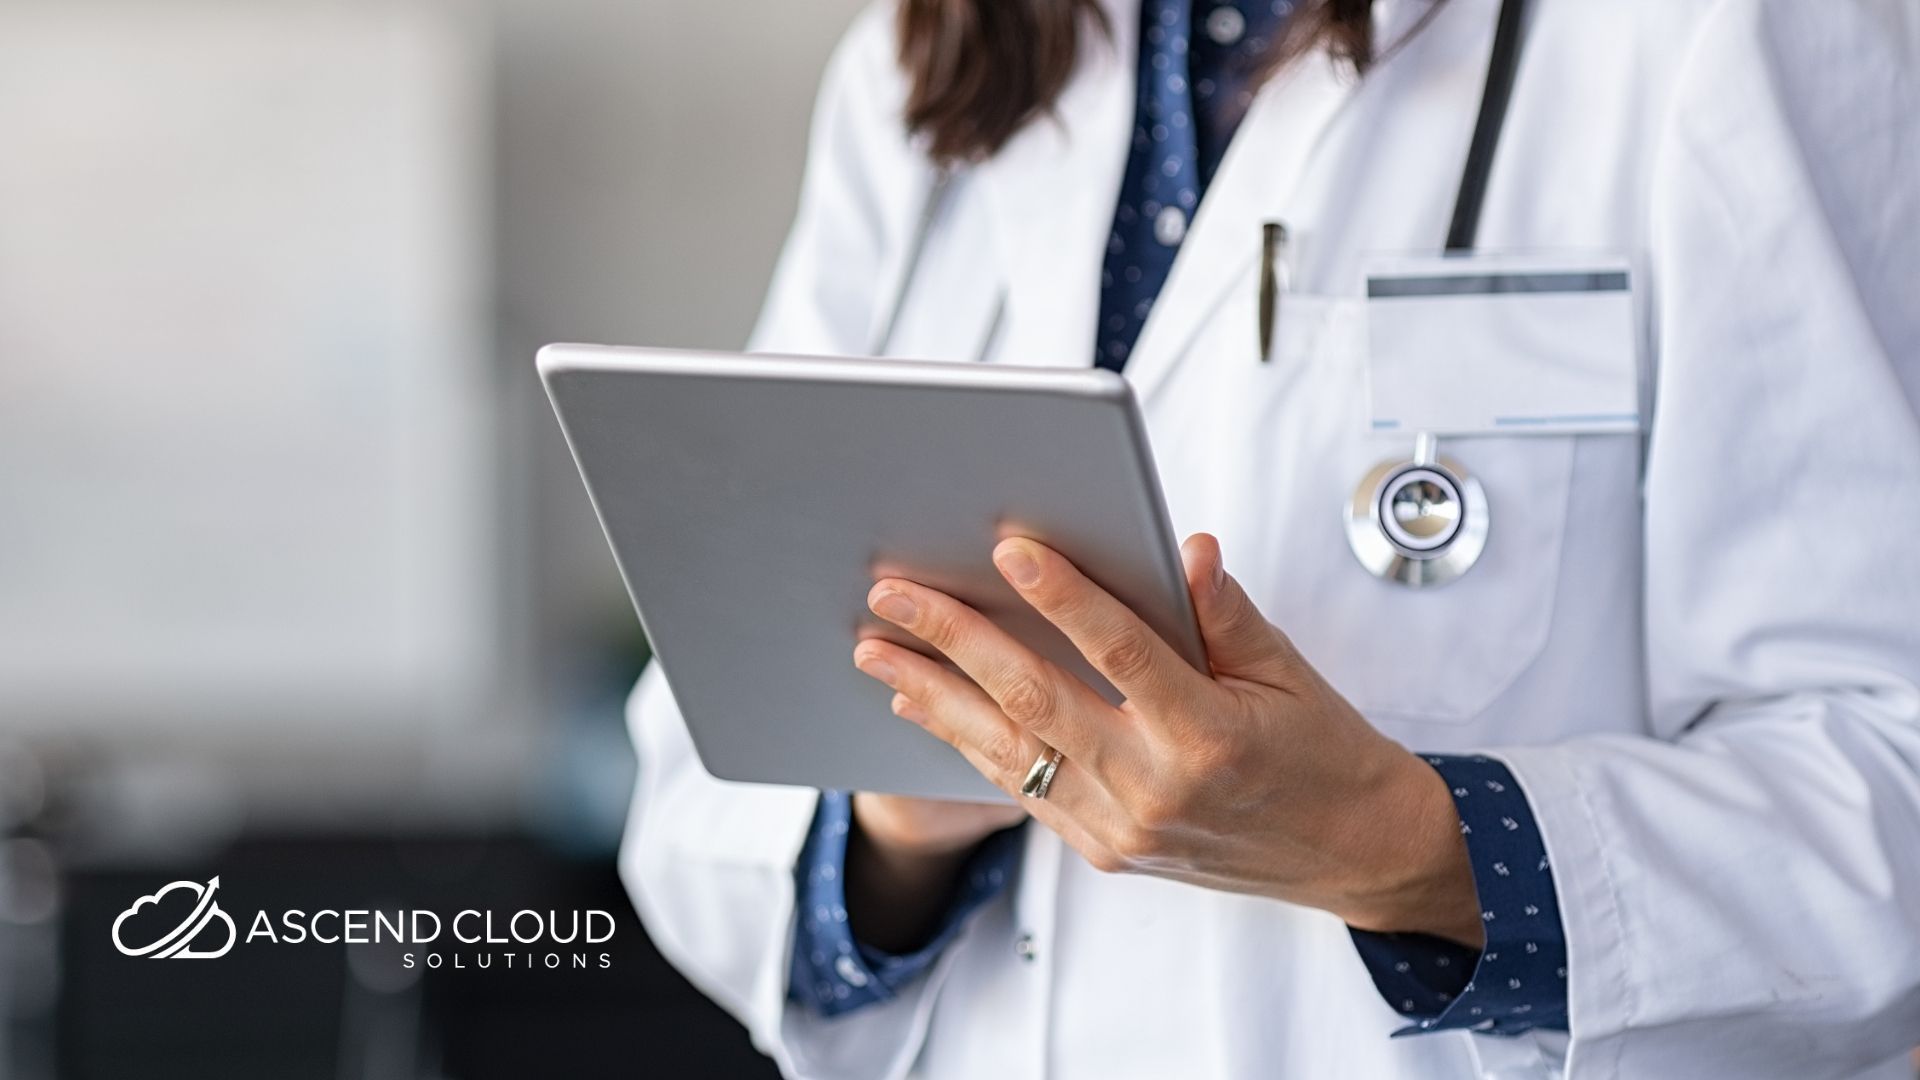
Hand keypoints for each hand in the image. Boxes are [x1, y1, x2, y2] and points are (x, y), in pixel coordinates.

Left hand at [851, 533, 1481, 946]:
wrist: (1351, 851)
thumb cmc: (1323, 751)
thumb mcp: (1287, 670)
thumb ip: (1222, 611)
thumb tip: (1183, 546)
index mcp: (1210, 736)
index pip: (1122, 652)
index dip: (1064, 598)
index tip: (1010, 551)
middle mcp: (1156, 789)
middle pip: (1036, 700)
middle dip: (955, 640)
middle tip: (895, 594)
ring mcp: (1121, 828)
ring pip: (1008, 751)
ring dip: (934, 693)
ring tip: (877, 648)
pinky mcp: (1103, 850)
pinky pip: (1022, 788)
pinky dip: (967, 742)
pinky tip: (923, 703)